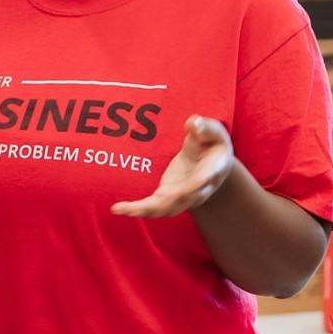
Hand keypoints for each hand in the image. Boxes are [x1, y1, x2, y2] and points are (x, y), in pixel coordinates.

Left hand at [111, 115, 233, 217]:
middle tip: (143, 206)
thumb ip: (205, 128)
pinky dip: (137, 209)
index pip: (206, 178)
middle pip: (183, 199)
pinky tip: (119, 208)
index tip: (191, 184)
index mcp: (213, 171)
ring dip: (145, 210)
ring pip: (166, 208)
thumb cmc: (211, 143)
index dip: (198, 183)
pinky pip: (153, 207)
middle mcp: (199, 190)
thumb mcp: (213, 132)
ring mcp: (183, 197)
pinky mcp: (168, 197)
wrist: (212, 163)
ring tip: (124, 209)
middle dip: (164, 203)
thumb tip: (193, 123)